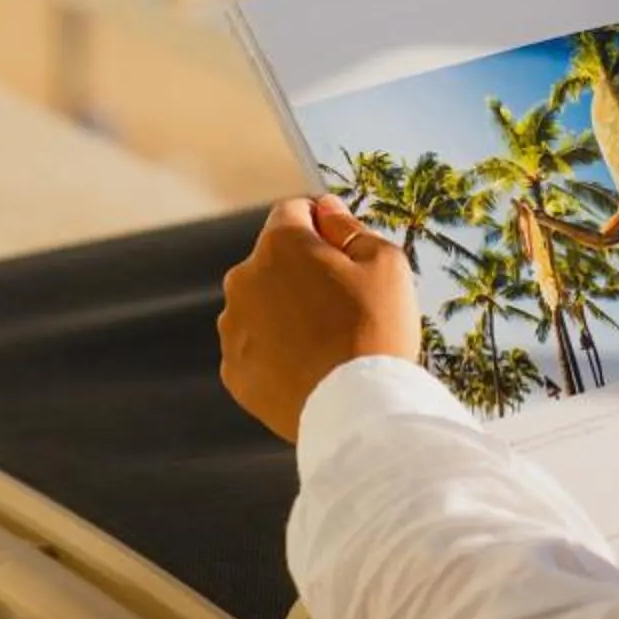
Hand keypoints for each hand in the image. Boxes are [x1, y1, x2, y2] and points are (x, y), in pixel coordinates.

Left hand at [219, 197, 420, 440]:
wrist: (356, 408)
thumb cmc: (376, 329)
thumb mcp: (385, 264)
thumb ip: (349, 228)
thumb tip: (325, 209)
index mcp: (279, 245)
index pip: (293, 211)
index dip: (322, 225)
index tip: (344, 250)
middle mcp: (243, 280)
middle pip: (274, 260)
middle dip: (302, 271)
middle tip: (344, 303)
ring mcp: (233, 328)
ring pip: (261, 305)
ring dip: (286, 311)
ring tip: (326, 341)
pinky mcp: (234, 370)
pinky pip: (255, 347)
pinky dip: (276, 351)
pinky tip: (309, 366)